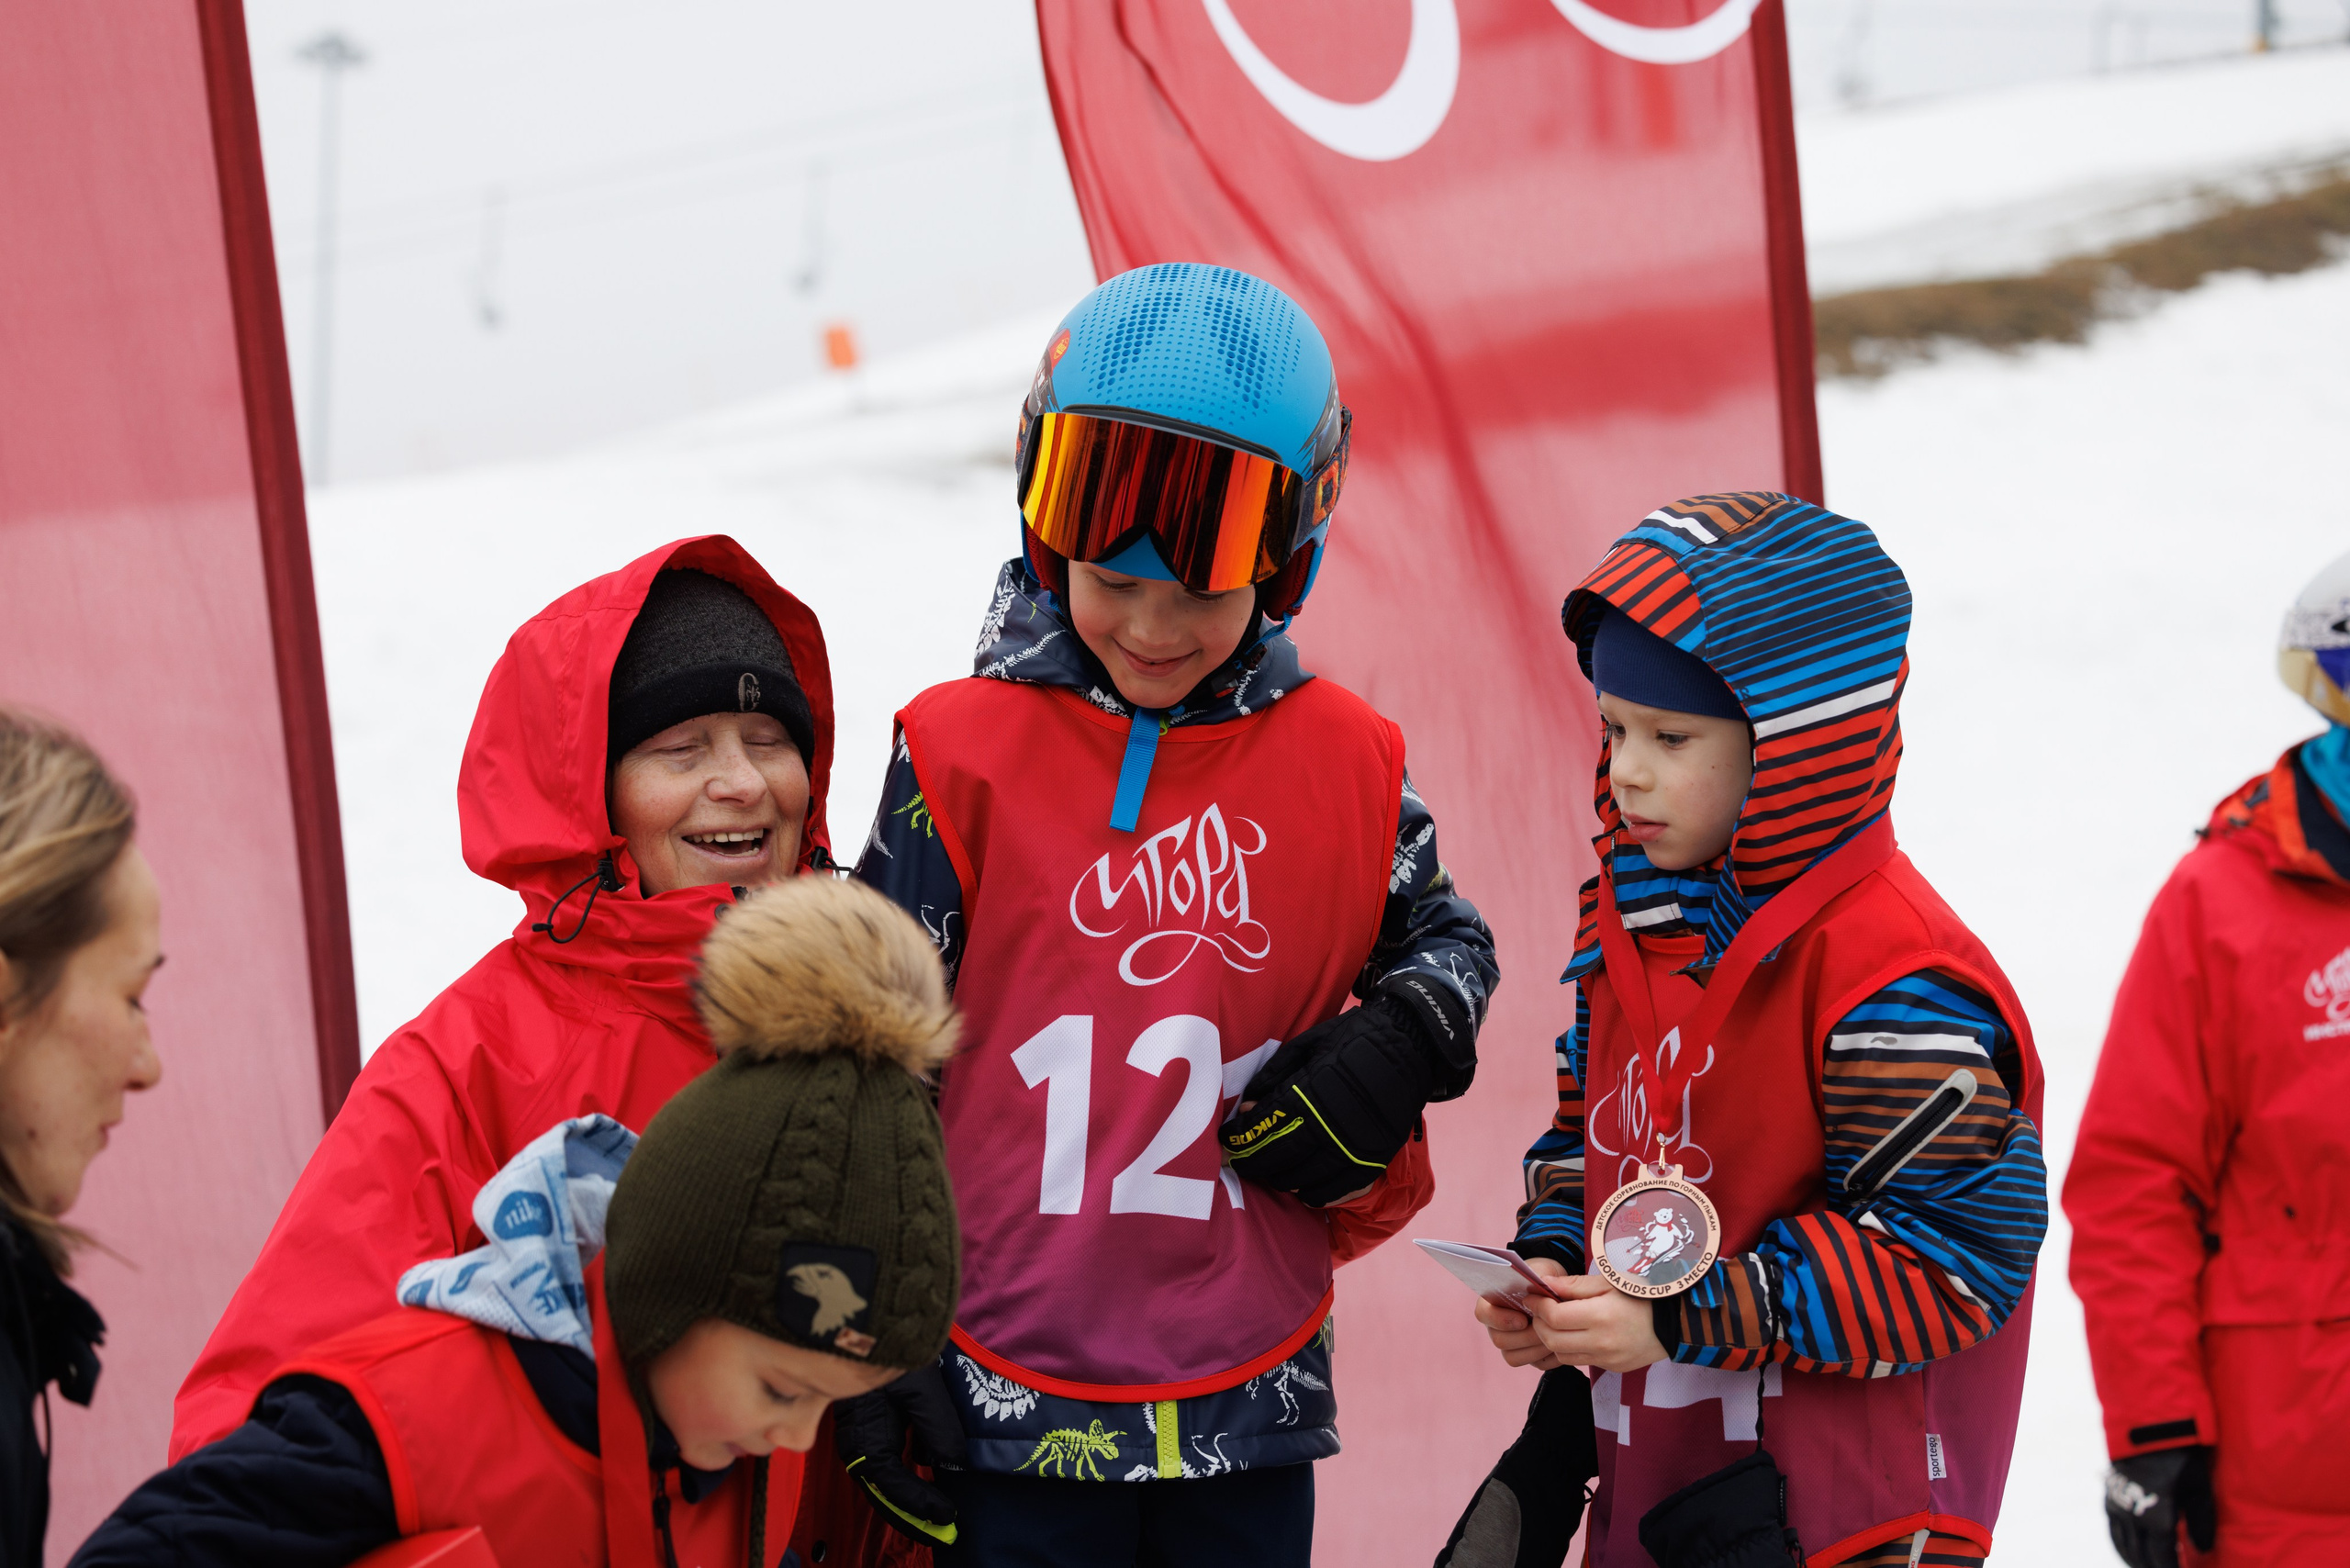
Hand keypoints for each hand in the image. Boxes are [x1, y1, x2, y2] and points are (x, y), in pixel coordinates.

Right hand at [834, 1361, 967, 1546]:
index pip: (892, 1485)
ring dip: (910, 1498)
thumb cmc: (890, 1345)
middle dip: (912, 1515)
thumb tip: (953, 1461)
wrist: (872, 1315)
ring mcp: (864, 1433)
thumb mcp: (919, 1386)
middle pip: (884, 1492)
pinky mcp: (873, 1423)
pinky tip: (931, 1475)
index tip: (947, 1516)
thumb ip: (937, 1426)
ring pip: (885, 1480)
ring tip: (940, 1514)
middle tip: (944, 1533)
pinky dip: (909, 1474)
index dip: (919, 1504)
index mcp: (863, 1436)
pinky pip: (889, 1459)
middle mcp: (858, 1442)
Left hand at [1217, 997, 1436, 1206]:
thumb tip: (1246, 1105)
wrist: (1411, 1044)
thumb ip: (1275, 1075)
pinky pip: (1340, 1189)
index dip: (1240, 1136)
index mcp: (1310, 1092)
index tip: (1226, 1140)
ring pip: (1307, 1178)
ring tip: (1270, 1175)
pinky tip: (1303, 1191)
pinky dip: (1317, 1195)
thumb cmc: (1354, 1039)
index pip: (1264, 1125)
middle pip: (1280, 1157)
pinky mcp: (1375, 1157)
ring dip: (1282, 1180)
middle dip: (1255, 1163)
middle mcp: (1331, 1124)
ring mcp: (1355, 1145)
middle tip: (1242, 1163)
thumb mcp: (1308, 1044)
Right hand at [1476, 1256, 1569, 1370]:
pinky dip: (1547, 1357)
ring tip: (1555, 1335)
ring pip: (1513, 1356)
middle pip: (1499, 1340)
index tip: (1522, 1319)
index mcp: (1493, 1301)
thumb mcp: (1543, 1270)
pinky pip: (1532, 1364)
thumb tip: (1540, 1282)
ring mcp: (1509, 1342)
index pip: (1483, 1313)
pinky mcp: (1526, 1355)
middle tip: (1546, 1328)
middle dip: (1526, 1336)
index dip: (1500, 1319)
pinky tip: (1559, 1345)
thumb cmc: (1545, 1278)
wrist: (1558, 1292)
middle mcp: (1496, 1325)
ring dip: (1536, 1348)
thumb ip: (1537, 1276)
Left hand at [1523, 1273, 1666, 1374]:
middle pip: (1553, 1340)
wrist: (1676, 1323)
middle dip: (1539, 1324)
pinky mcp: (1613, 1368)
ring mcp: (1607, 1359)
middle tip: (1538, 1310)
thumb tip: (1543, 1283)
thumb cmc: (1642, 1295)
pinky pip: (1580, 1361)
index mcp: (1601, 1316)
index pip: (1555, 1317)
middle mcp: (1602, 1342)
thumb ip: (1574, 1285)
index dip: (1538, 1306)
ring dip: (1551, 1339)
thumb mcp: (1609, 1282)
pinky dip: (1569, 1349)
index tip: (1531, 1296)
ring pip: (1562, 1355)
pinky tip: (1573, 1333)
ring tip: (1554, 1321)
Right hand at [2105, 1446, 2215, 1567]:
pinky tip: (2131, 1550)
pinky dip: (2122, 1547)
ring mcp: (2118, 1508)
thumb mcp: (2199, 1488)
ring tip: (2148, 1565)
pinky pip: (2113, 1531)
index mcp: (2158, 1519)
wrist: (2148, 1426)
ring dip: (2135, 1561)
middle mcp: (2134, 1518)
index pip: (2162, 1560)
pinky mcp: (2109, 1497)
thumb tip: (2202, 1549)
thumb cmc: (2181, 1456)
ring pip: (2123, 1547)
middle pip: (2141, 1557)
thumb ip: (2202, 1522)